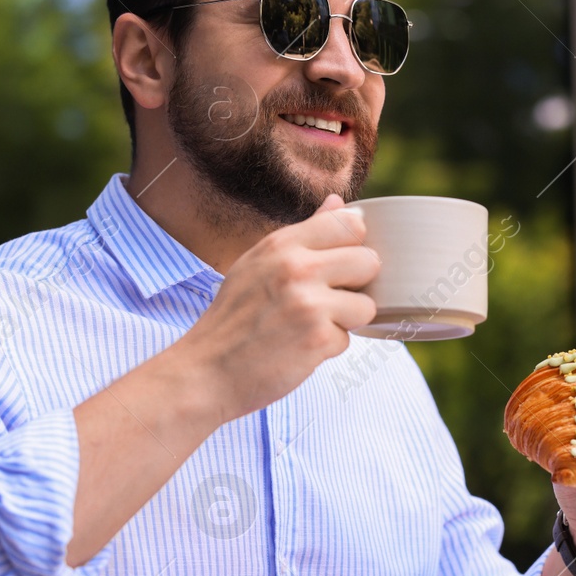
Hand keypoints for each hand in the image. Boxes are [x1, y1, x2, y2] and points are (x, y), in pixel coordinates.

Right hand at [170, 194, 378, 421]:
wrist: (205, 371)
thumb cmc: (234, 318)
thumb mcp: (258, 263)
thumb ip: (305, 234)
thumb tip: (341, 203)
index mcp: (282, 244)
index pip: (350, 224)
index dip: (353, 247)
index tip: (337, 266)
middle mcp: (297, 268)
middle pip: (369, 261)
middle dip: (356, 285)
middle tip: (324, 300)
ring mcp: (309, 304)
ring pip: (366, 305)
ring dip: (344, 321)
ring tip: (308, 326)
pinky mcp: (317, 339)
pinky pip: (348, 339)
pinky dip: (327, 348)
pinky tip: (298, 348)